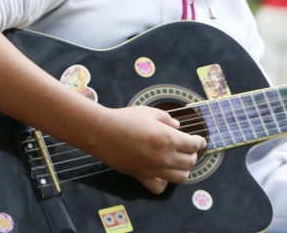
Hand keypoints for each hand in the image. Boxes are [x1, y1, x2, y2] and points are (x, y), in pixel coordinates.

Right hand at [86, 105, 206, 193]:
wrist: (100, 131)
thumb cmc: (123, 119)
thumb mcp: (147, 112)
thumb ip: (166, 118)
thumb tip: (177, 126)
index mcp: (168, 138)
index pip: (194, 145)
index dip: (199, 142)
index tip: (199, 140)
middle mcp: (164, 156)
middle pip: (190, 161)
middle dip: (192, 154)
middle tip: (187, 148)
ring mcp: (153, 168)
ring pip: (181, 177)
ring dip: (183, 169)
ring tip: (178, 161)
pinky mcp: (142, 175)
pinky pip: (160, 187)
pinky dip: (165, 182)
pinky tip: (161, 173)